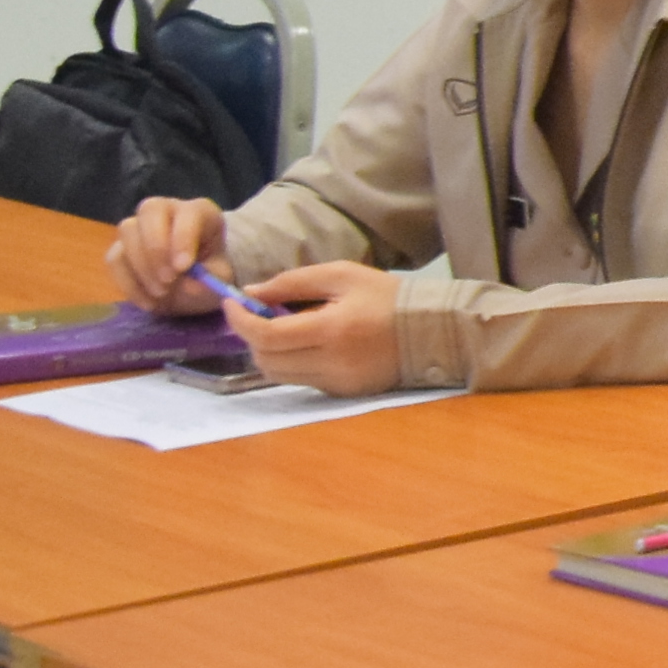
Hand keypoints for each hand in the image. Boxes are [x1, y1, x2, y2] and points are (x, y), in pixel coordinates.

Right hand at [109, 198, 227, 311]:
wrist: (194, 287)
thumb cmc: (211, 275)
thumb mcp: (221, 280)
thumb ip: (209, 281)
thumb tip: (186, 285)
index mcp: (200, 212)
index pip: (187, 213)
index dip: (182, 238)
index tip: (183, 267)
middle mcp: (167, 210)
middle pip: (150, 211)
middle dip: (156, 248)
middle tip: (168, 280)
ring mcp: (139, 226)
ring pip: (128, 231)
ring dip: (142, 267)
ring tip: (162, 293)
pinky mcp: (120, 247)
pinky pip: (114, 258)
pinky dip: (129, 283)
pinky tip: (149, 301)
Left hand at [231, 260, 403, 397]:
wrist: (435, 331)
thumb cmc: (388, 297)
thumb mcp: (342, 275)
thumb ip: (293, 282)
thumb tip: (251, 294)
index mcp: (331, 330)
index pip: (265, 335)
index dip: (240, 320)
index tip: (232, 304)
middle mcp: (332, 362)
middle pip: (266, 359)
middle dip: (251, 337)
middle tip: (256, 316)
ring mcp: (338, 382)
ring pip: (278, 375)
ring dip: (269, 352)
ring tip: (280, 331)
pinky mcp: (344, 393)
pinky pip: (302, 381)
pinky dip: (293, 363)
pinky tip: (308, 346)